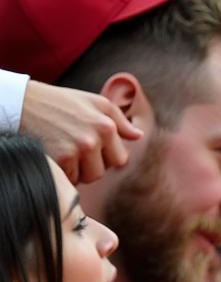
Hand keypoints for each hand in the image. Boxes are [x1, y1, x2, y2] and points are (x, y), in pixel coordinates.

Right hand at [20, 80, 142, 183]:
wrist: (22, 102)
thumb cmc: (60, 103)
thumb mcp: (93, 103)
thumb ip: (119, 120)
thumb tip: (138, 136)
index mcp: (106, 125)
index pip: (120, 159)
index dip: (105, 156)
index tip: (91, 145)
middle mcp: (94, 138)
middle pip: (103, 171)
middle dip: (92, 164)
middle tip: (74, 147)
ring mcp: (77, 149)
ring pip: (88, 178)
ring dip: (78, 170)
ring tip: (65, 150)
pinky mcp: (61, 159)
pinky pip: (71, 179)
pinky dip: (64, 172)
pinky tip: (55, 154)